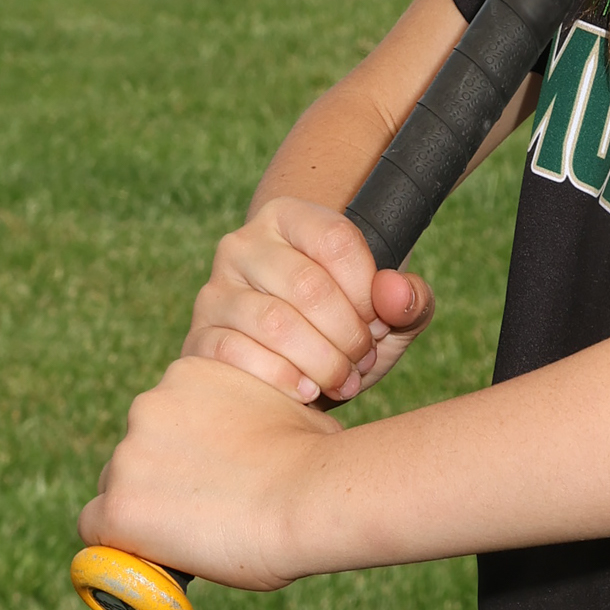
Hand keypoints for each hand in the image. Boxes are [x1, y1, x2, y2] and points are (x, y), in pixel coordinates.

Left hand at [80, 356, 341, 589]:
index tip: (207, 478)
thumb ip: (250, 418)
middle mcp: (147, 405)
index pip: (164, 419)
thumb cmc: (317, 459)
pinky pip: (97, 531)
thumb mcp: (284, 410)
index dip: (183, 454)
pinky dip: (120, 545)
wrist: (311, 493)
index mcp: (188, 373)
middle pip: (135, 454)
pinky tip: (154, 557)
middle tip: (202, 512)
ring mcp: (129, 456)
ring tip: (192, 537)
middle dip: (160, 481)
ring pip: (117, 491)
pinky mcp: (119, 506)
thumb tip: (255, 446)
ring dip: (145, 512)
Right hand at [182, 197, 432, 403]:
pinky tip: (306, 391)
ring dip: (320, 362)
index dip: (367, 290)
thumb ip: (411, 299)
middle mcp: (243, 245)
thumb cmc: (344, 324)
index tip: (378, 322)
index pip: (336, 241)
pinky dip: (280, 379)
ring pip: (274, 324)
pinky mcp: (198, 336)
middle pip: (307, 286)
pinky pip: (236, 355)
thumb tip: (396, 294)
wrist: (288, 356)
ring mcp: (215, 291)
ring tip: (341, 380)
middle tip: (362, 361)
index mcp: (289, 218)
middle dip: (347, 334)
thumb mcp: (388, 312)